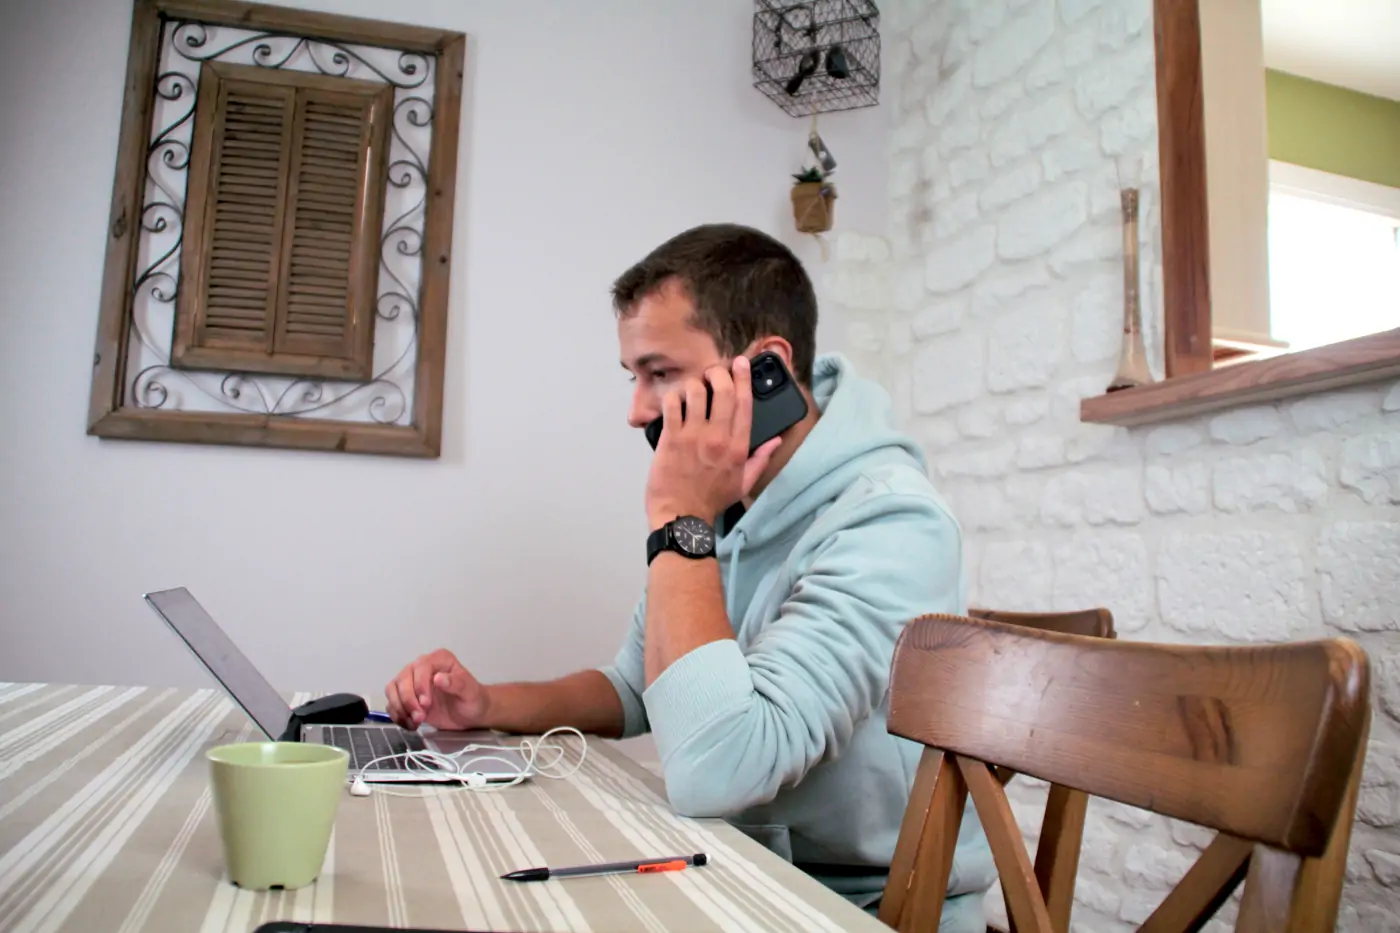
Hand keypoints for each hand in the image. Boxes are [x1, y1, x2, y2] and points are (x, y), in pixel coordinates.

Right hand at [384, 648, 489, 730]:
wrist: (470, 714)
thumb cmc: (473, 699)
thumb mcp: (470, 692)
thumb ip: (457, 683)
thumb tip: (438, 678)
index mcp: (439, 659)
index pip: (421, 667)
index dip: (420, 685)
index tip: (426, 704)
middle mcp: (422, 667)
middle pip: (403, 679)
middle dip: (408, 700)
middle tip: (420, 717)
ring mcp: (411, 682)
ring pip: (392, 690)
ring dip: (400, 708)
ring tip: (415, 722)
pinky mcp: (406, 697)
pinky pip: (392, 703)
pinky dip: (397, 715)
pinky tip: (410, 724)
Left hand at [644, 355, 781, 528]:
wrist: (682, 516)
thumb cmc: (711, 500)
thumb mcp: (744, 482)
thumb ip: (761, 458)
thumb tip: (776, 440)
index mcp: (738, 446)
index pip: (744, 403)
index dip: (743, 378)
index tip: (741, 364)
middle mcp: (718, 437)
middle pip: (723, 390)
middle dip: (718, 372)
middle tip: (713, 372)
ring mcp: (693, 436)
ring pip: (696, 392)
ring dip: (694, 384)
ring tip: (692, 389)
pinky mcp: (671, 439)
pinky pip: (672, 404)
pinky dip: (673, 397)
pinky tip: (674, 401)